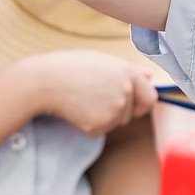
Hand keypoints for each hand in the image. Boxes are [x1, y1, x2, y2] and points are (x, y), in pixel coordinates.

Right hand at [19, 51, 157, 135]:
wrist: (44, 82)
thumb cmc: (71, 69)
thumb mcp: (102, 63)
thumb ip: (130, 71)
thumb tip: (150, 76)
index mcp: (128, 72)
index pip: (150, 97)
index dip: (141, 105)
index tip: (132, 107)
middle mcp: (126, 90)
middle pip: (131, 114)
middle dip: (117, 112)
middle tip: (93, 99)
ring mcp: (114, 108)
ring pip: (115, 123)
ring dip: (102, 118)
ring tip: (83, 100)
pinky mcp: (100, 124)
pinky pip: (101, 130)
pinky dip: (90, 125)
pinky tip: (77, 110)